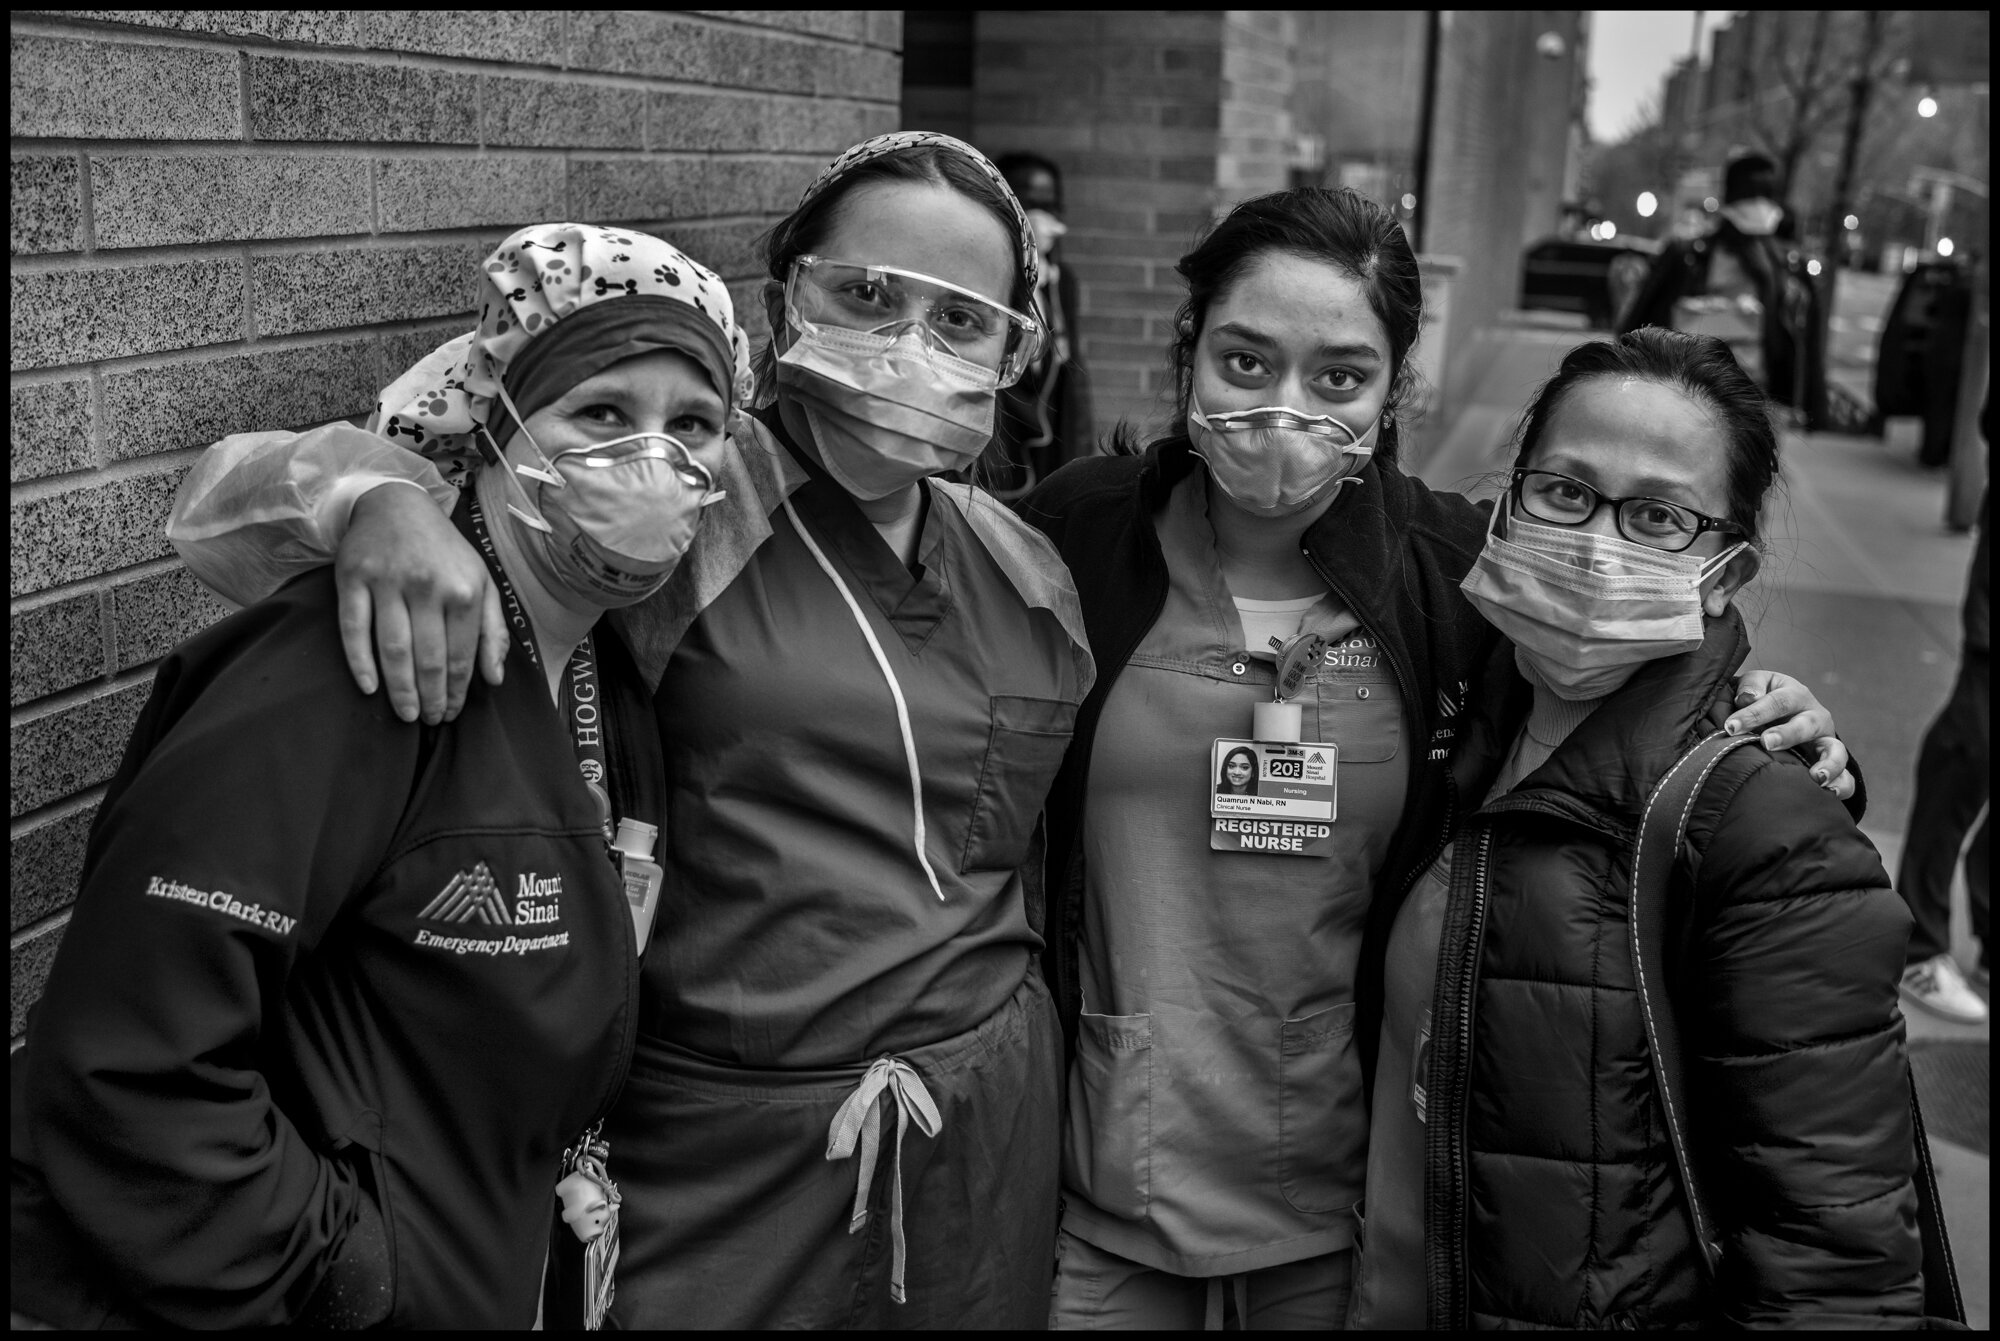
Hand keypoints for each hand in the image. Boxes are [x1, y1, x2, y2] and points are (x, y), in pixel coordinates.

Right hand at [336, 485, 505, 723]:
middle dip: (432, 697)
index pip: (461, 656)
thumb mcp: (481, 582)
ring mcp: (387, 581)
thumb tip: (494, 679)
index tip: (452, 713)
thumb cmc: (444, 552)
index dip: (457, 691)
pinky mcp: (352, 578)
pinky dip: (360, 662)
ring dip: (400, 689)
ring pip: (393, 649)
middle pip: (428, 658)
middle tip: (430, 720)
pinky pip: (353, 628)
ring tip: (407, 714)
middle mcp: (427, 586)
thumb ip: (492, 630)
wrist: (397, 504)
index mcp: (463, 590)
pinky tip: (369, 688)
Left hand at [1725, 669, 1853, 800]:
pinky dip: (1841, 785)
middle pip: (1806, 725)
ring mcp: (1826, 741)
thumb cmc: (1762, 699)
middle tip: (1766, 742)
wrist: (1782, 716)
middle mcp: (1815, 717)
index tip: (1731, 727)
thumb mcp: (1757, 685)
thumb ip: (1750, 686)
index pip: (1776, 702)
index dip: (1753, 713)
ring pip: (1835, 751)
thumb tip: (1746, 698)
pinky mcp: (1833, 764)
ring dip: (1828, 763)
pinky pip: (1846, 777)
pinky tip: (1829, 794)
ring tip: (1816, 776)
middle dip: (1787, 734)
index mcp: (1795, 695)